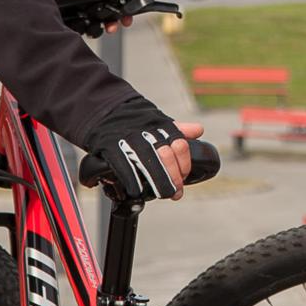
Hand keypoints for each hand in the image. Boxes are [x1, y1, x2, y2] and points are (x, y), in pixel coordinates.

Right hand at [87, 109, 204, 200]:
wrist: (106, 112)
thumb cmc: (136, 123)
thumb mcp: (158, 123)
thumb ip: (178, 130)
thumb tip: (199, 130)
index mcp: (161, 126)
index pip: (180, 145)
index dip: (184, 165)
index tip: (183, 178)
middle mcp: (147, 131)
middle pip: (166, 156)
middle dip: (173, 177)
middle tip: (174, 192)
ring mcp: (129, 138)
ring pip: (148, 162)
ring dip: (158, 181)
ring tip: (162, 194)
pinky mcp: (111, 146)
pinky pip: (124, 165)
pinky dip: (132, 180)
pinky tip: (137, 189)